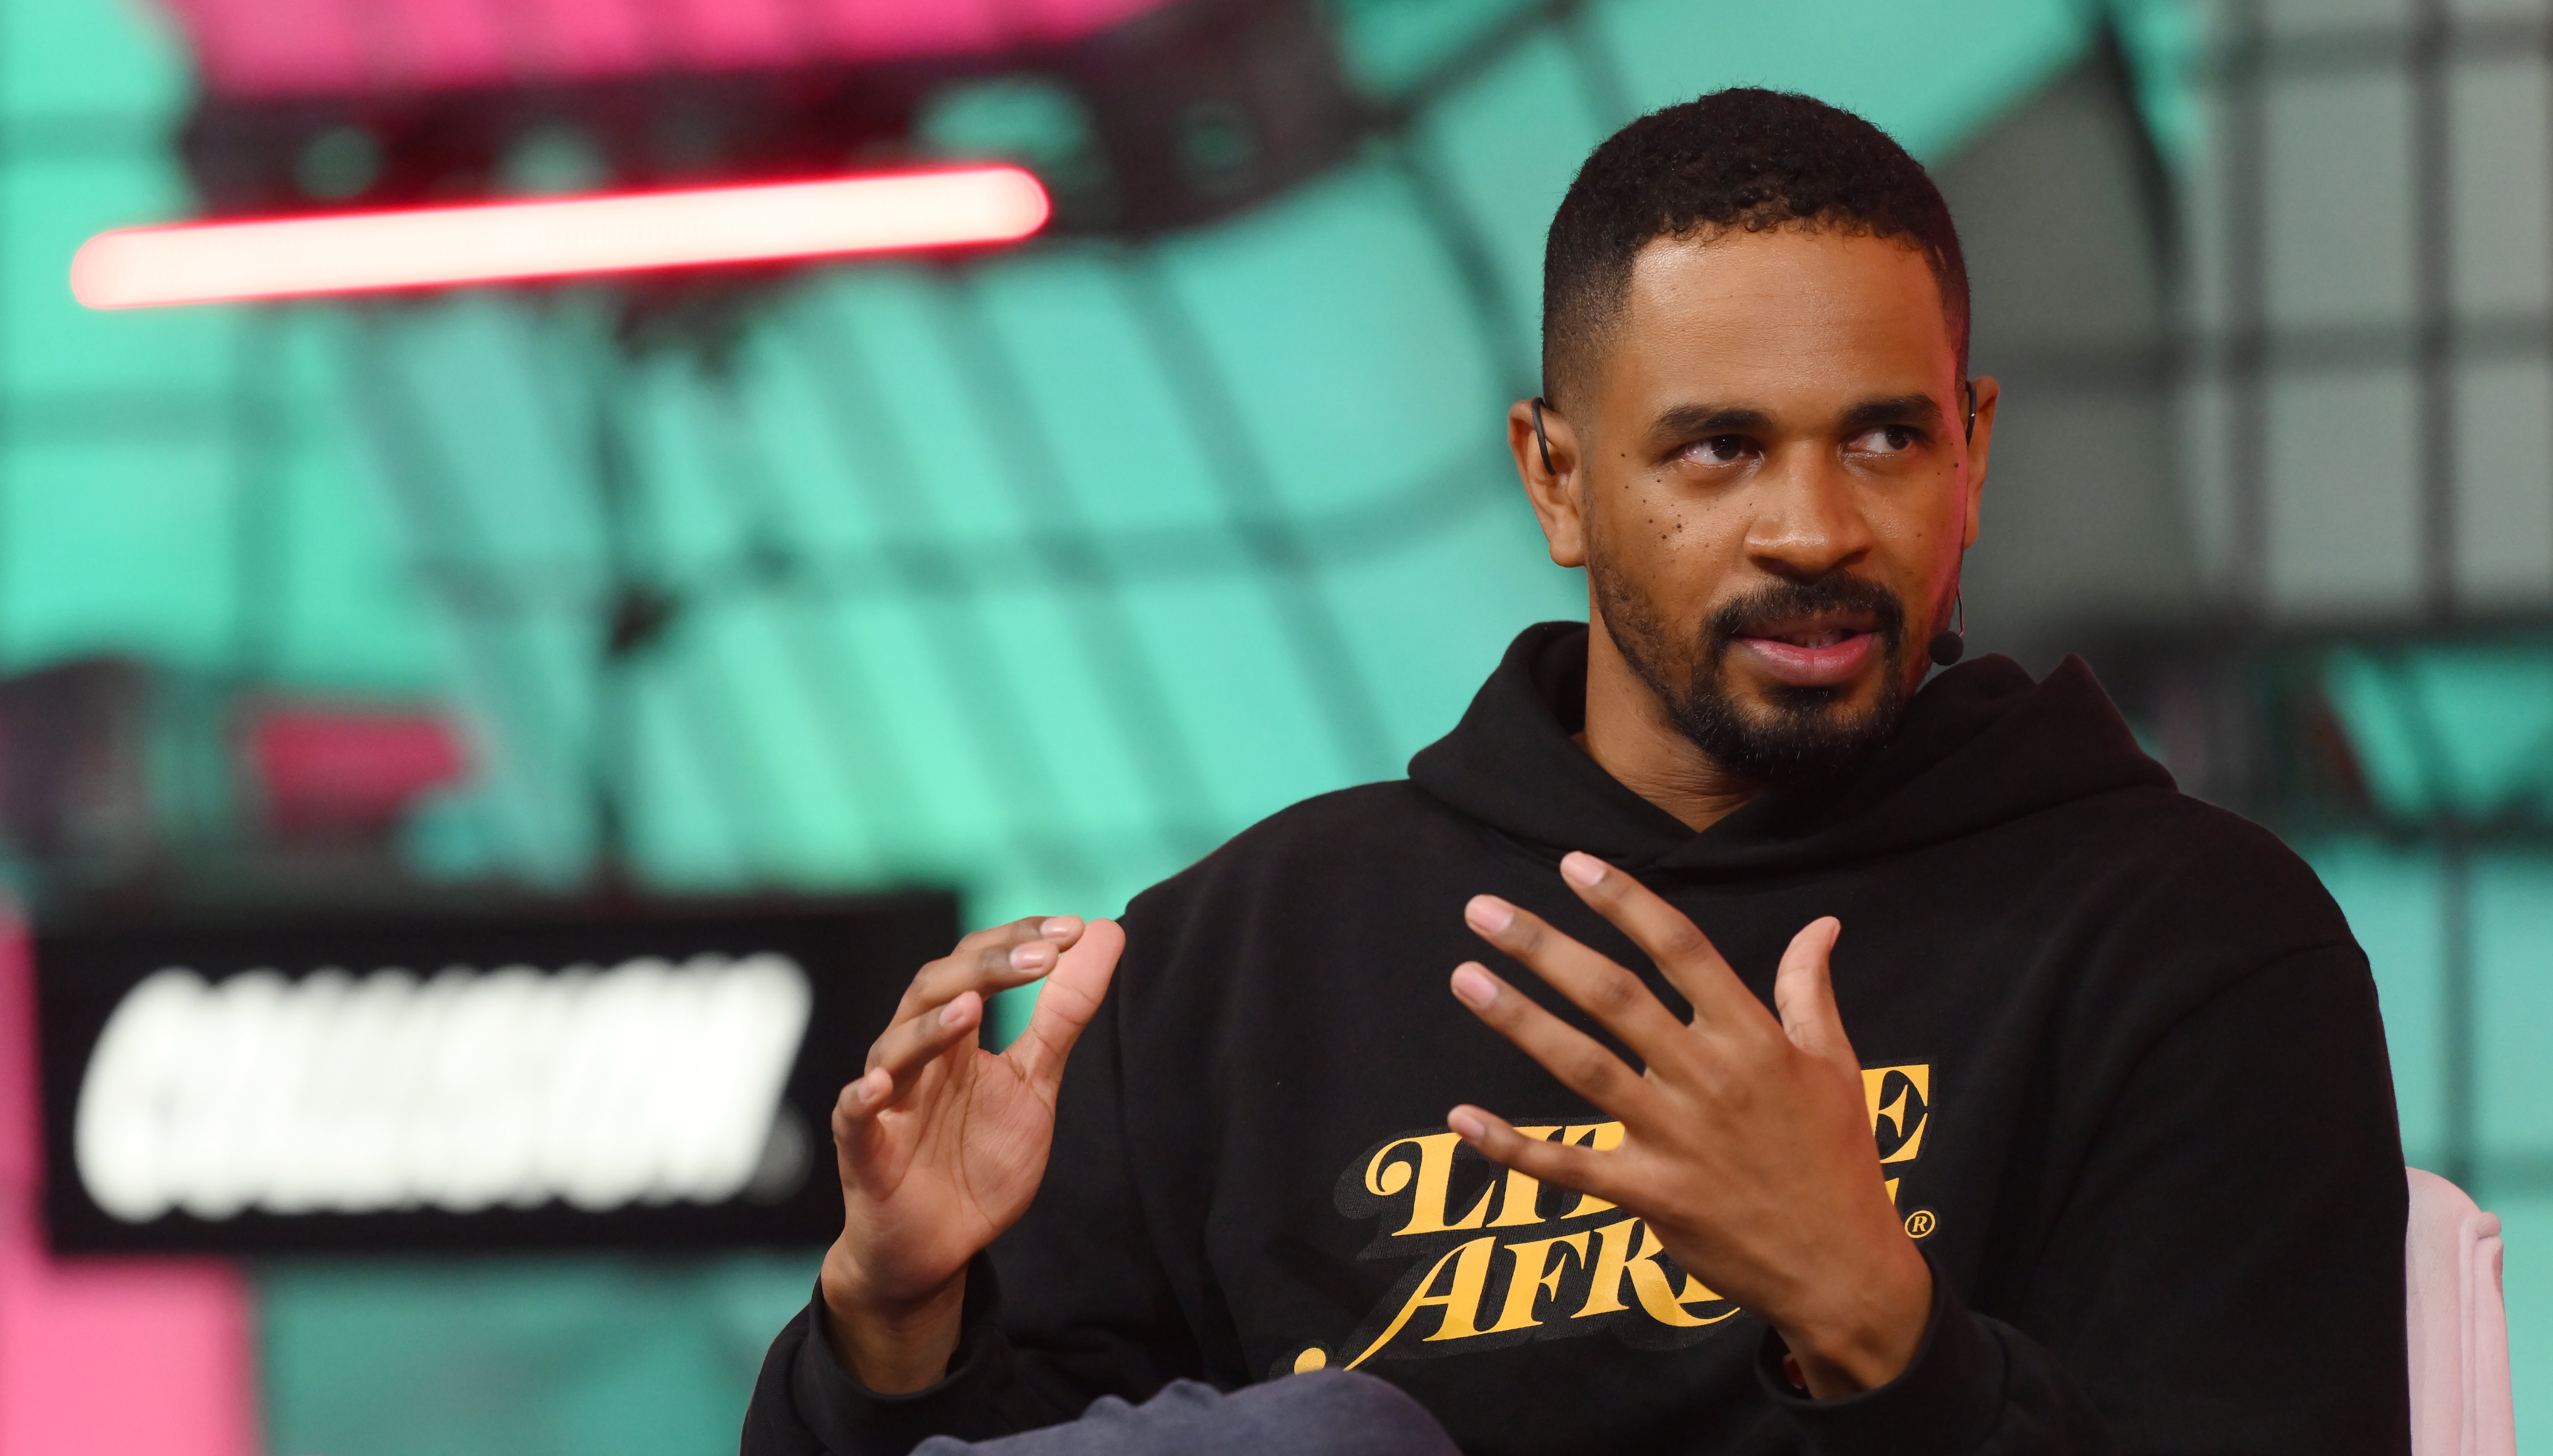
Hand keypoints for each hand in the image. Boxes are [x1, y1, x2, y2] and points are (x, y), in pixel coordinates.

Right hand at [819, 915, 1125, 1392]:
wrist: (938, 1248)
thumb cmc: (978, 1159)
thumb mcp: (1033, 1082)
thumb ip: (1062, 1014)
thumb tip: (1104, 933)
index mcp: (954, 1035)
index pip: (974, 963)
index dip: (1017, 940)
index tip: (1073, 929)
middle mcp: (915, 1056)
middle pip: (934, 989)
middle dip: (986, 966)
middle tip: (1043, 954)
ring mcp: (888, 1103)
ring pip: (894, 1048)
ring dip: (930, 1025)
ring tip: (971, 1005)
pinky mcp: (865, 1153)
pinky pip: (854, 1118)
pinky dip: (862, 1099)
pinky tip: (880, 1087)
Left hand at [1444, 852, 1928, 1398]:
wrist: (1842, 1269)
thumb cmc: (1837, 1158)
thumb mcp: (1835, 1065)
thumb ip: (1809, 991)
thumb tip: (1820, 926)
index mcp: (1752, 1039)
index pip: (1680, 949)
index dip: (1624, 902)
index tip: (1573, 865)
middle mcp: (1708, 1079)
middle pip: (1614, 997)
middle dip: (1543, 947)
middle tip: (1483, 910)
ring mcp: (1675, 1139)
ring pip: (1581, 1067)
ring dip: (1519, 1020)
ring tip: (1466, 978)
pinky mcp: (1651, 1195)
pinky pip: (1567, 1167)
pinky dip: (1511, 1146)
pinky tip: (1461, 1117)